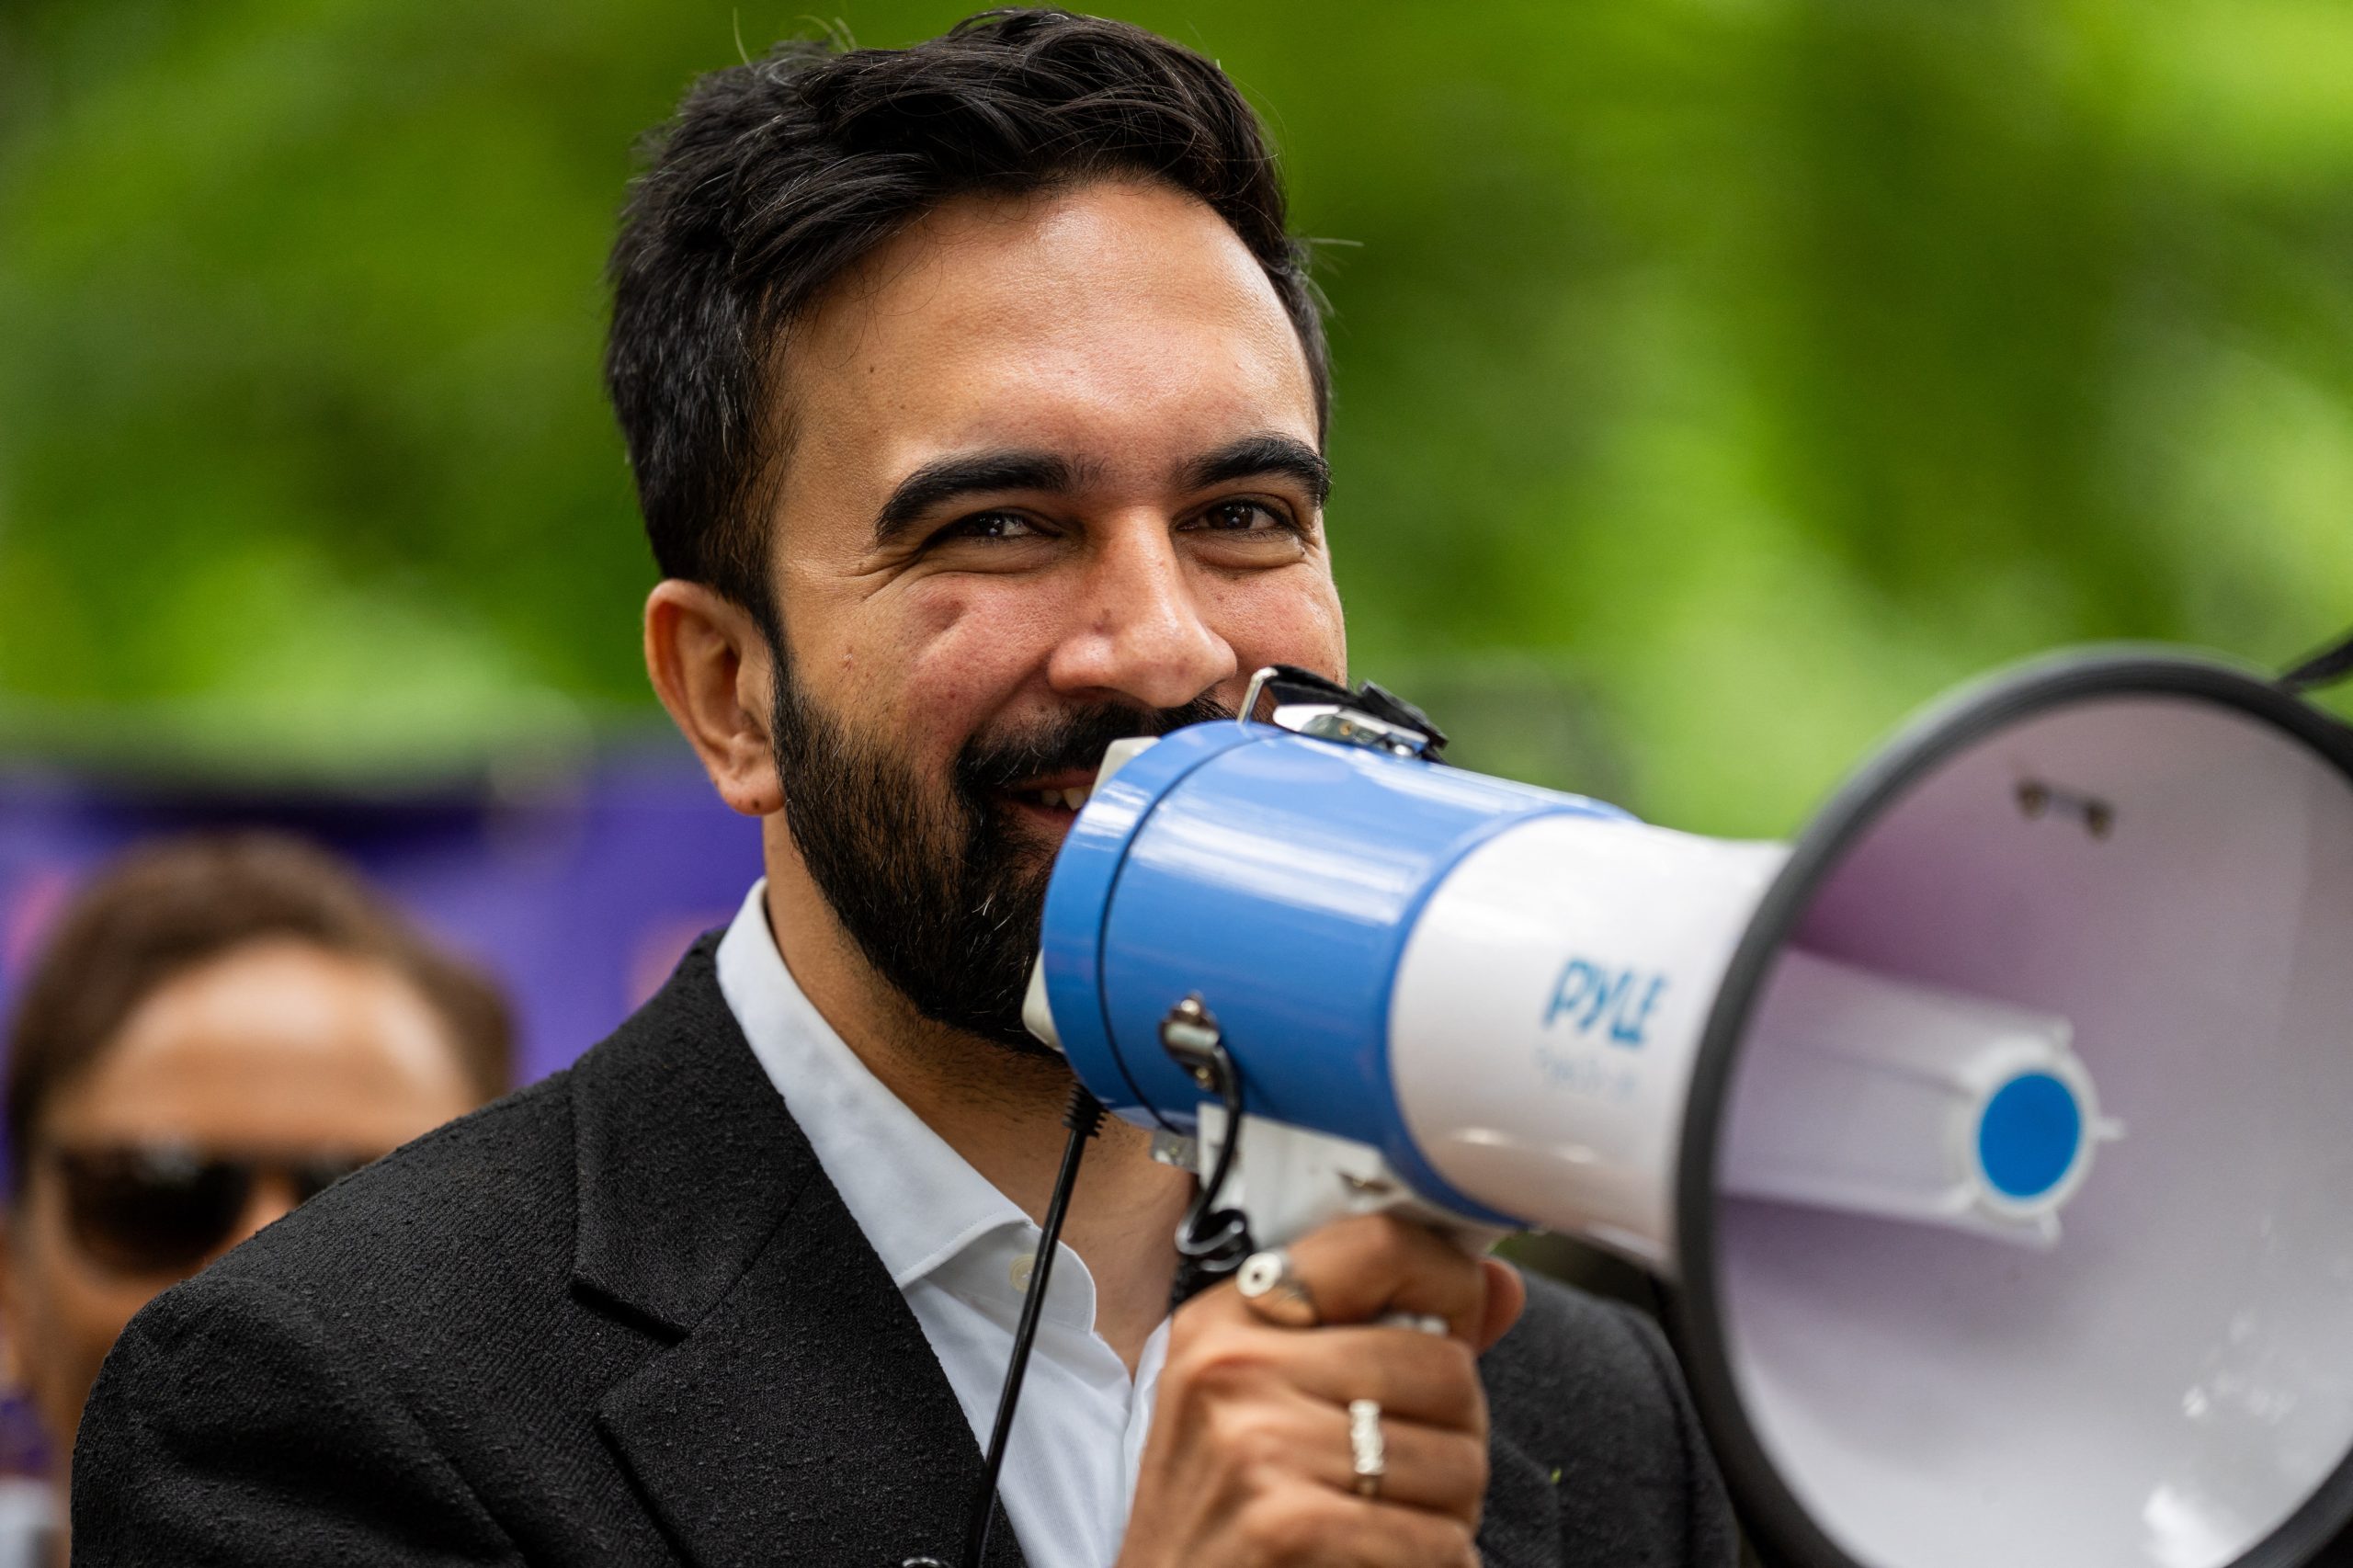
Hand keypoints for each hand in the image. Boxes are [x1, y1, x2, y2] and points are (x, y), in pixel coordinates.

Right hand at [1115, 1213, 1526, 1567]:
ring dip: (1447, 1511)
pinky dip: (1433, 1564)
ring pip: (1460, 1462)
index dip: (1451, 1284)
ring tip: (1384, 1521)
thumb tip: (1502, 1283)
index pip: (1380, 1247)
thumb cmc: (1229, 1515)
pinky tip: (1379, 1562)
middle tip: (1404, 1471)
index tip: (1455, 1327)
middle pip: (1446, 1368)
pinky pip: (1441, 1541)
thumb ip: (1387, 1337)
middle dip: (1454, 1432)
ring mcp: (1260, 1446)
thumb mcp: (1270, 1404)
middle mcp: (1236, 1368)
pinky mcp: (1291, 1526)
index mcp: (1230, 1320)